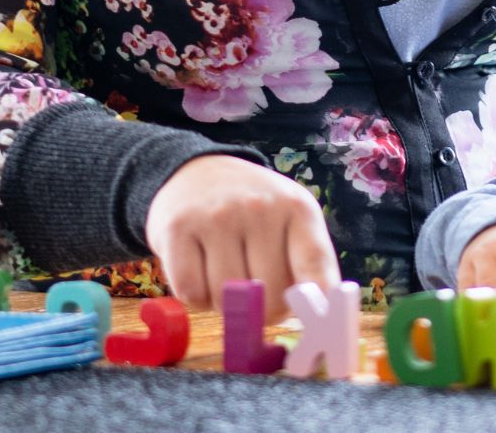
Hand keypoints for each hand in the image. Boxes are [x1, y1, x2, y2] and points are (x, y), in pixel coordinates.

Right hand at [144, 154, 338, 322]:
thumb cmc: (252, 212)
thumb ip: (308, 266)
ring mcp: (217, 216)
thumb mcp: (290, 222)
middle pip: (270, 298)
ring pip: (227, 301)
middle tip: (255, 292)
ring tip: (226, 272)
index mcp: (297, 208)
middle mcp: (259, 208)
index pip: (315, 265)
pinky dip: (196, 297)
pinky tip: (200, 270)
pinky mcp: (177, 228)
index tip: (316, 324)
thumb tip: (319, 317)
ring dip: (225, 304)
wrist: (195, 172)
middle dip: (263, 309)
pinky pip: (191, 294)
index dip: (316, 302)